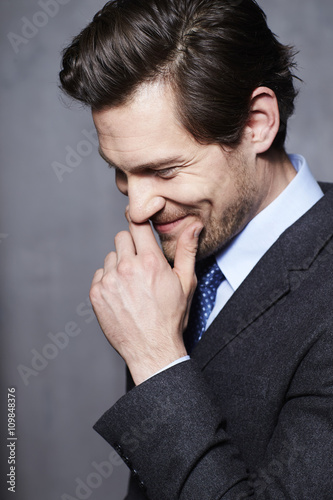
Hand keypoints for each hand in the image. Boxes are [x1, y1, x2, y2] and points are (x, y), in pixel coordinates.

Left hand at [89, 217, 202, 384]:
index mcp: (151, 262)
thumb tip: (194, 224)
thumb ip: (187, 250)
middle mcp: (128, 267)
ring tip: (132, 285)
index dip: (139, 224)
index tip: (140, 226)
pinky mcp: (96, 293)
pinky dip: (108, 280)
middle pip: (122, 237)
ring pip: (111, 256)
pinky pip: (100, 274)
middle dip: (131, 246)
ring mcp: (109, 280)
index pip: (137, 225)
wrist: (152, 349)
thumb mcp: (186, 282)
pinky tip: (122, 295)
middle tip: (141, 264)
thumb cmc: (172, 317)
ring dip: (119, 264)